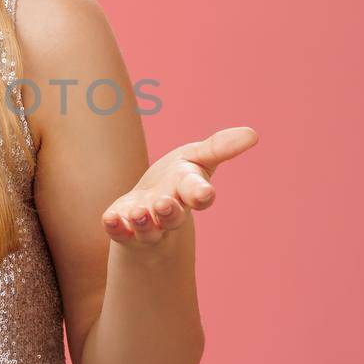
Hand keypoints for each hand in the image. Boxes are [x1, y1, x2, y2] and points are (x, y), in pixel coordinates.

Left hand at [102, 127, 258, 245]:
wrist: (149, 209)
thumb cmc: (176, 180)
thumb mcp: (197, 158)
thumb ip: (220, 147)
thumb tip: (253, 134)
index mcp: (187, 191)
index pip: (198, 194)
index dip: (201, 194)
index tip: (204, 195)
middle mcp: (168, 212)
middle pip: (172, 216)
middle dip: (169, 212)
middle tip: (163, 204)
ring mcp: (146, 223)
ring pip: (147, 227)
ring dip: (143, 221)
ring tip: (138, 212)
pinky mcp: (122, 227)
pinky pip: (118, 230)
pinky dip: (115, 226)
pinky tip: (110, 219)